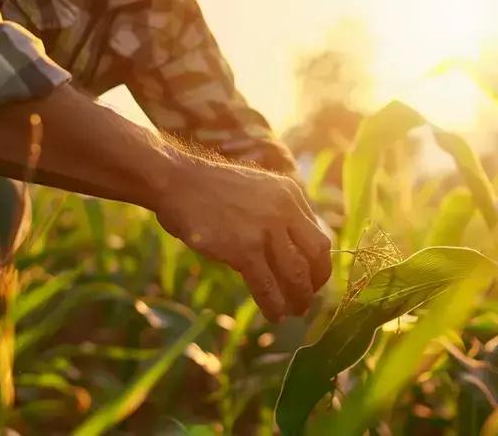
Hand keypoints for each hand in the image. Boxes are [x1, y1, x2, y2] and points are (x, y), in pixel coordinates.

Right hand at [152, 158, 332, 321]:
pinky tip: (274, 315)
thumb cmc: (211, 188)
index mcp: (290, 194)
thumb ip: (277, 212)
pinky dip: (274, 305)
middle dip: (316, 282)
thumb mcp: (257, 189)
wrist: (178, 182)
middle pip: (316, 255)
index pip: (318, 236)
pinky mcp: (244, 249)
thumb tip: (290, 247)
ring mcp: (265, 230)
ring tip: (295, 311)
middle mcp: (285, 210)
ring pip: (296, 274)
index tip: (313, 279)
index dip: (319, 264)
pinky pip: (267, 286)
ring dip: (299, 298)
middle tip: (307, 299)